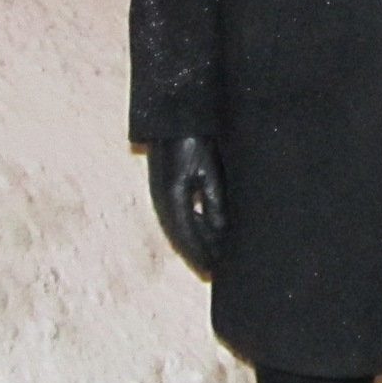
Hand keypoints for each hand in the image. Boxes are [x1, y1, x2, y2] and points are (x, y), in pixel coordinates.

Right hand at [148, 136, 227, 273]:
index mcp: (171, 198)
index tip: (216, 272)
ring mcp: (160, 191)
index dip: (201, 257)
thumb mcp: (210, 169)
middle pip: (181, 237)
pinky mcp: (164, 183)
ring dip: (195, 242)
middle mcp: (161, 199)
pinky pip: (177, 214)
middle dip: (199, 254)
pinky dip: (190, 227)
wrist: (176, 110)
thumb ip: (215, 203)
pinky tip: (204, 230)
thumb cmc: (195, 135)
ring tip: (213, 256)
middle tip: (218, 269)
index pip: (187, 239)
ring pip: (178, 227)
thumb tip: (222, 233)